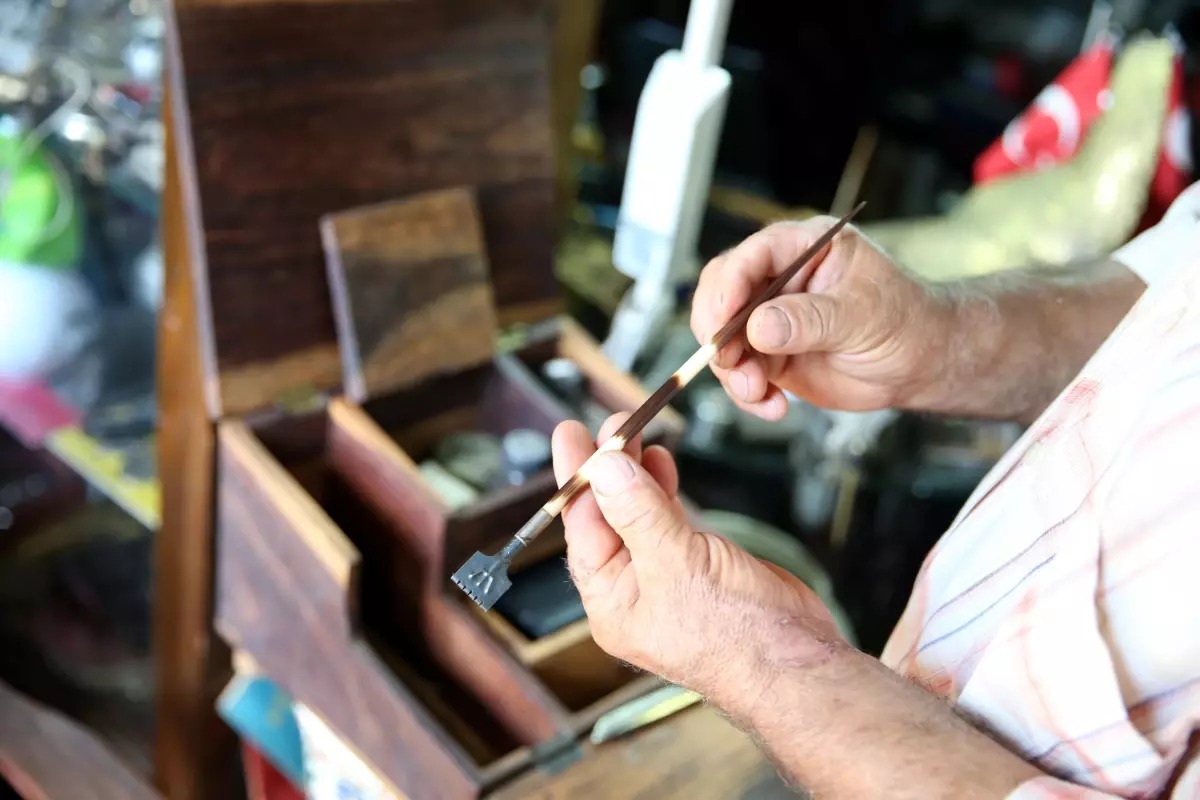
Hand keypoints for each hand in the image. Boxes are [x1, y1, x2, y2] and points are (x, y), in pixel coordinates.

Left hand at [552, 413, 847, 713]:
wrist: (799, 662)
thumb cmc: (738, 636)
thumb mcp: (677, 564)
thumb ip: (638, 512)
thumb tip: (604, 467)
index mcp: (612, 601)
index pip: (582, 527)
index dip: (577, 477)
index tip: (572, 435)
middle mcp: (632, 589)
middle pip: (607, 516)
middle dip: (606, 468)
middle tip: (608, 424)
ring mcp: (665, 576)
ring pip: (637, 512)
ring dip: (635, 472)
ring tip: (633, 432)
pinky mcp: (697, 564)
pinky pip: (667, 518)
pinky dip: (662, 488)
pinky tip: (660, 463)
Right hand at [690, 216, 947, 418]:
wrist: (918, 364)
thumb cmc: (904, 322)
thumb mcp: (864, 314)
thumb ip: (811, 319)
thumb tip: (759, 328)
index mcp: (804, 248)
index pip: (752, 256)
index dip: (730, 286)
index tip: (724, 322)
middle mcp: (779, 278)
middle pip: (720, 293)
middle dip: (718, 333)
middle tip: (731, 364)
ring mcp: (769, 317)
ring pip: (722, 338)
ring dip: (732, 371)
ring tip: (759, 393)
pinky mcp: (768, 354)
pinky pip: (739, 372)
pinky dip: (747, 393)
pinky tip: (773, 406)